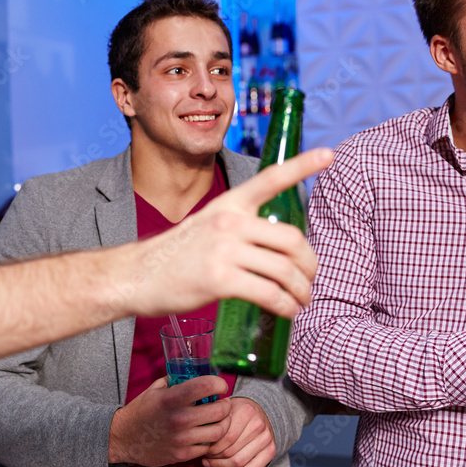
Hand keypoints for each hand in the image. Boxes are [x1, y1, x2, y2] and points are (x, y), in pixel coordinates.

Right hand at [108, 376, 230, 466]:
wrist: (124, 438)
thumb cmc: (141, 412)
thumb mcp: (155, 389)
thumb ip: (176, 380)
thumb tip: (195, 372)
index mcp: (171, 398)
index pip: (206, 386)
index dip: (219, 383)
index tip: (220, 385)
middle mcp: (179, 419)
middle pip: (220, 410)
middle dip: (226, 404)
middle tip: (223, 403)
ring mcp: (181, 439)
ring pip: (219, 431)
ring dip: (222, 423)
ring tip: (217, 419)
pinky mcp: (182, 455)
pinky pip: (208, 447)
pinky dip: (210, 439)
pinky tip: (204, 433)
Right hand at [131, 148, 332, 318]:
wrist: (136, 275)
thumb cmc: (176, 255)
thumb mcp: (207, 225)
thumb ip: (239, 228)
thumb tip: (274, 248)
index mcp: (229, 205)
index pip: (271, 178)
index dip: (303, 164)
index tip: (328, 153)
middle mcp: (230, 222)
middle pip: (292, 239)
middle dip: (310, 264)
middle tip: (310, 280)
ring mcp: (225, 250)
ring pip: (285, 270)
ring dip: (301, 291)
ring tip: (301, 301)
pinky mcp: (220, 280)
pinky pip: (269, 293)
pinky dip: (285, 306)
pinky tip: (287, 312)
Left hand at [202, 397, 276, 466]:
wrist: (259, 410)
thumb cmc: (237, 411)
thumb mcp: (226, 408)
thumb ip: (215, 419)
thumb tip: (201, 440)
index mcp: (246, 411)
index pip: (226, 437)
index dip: (212, 446)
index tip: (203, 448)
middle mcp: (258, 425)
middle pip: (231, 451)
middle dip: (214, 458)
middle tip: (205, 457)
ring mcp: (266, 438)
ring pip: (239, 462)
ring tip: (211, 464)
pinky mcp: (271, 450)